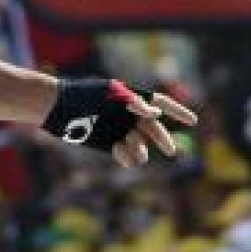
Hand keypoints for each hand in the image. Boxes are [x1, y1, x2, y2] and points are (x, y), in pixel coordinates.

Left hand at [40, 78, 196, 166]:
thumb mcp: (110, 94)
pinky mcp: (108, 145)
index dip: (178, 111)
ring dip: (140, 149)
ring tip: (129, 146)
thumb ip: (133, 102)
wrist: (57, 107)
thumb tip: (154, 113)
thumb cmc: (82, 95)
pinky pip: (126, 156)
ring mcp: (119, 131)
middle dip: (162, 139)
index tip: (193, 121)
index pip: (162, 103)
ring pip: (141, 145)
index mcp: (132, 98)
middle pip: (153, 129)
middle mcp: (129, 116)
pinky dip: (128, 157)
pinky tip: (121, 153)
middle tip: (170, 150)